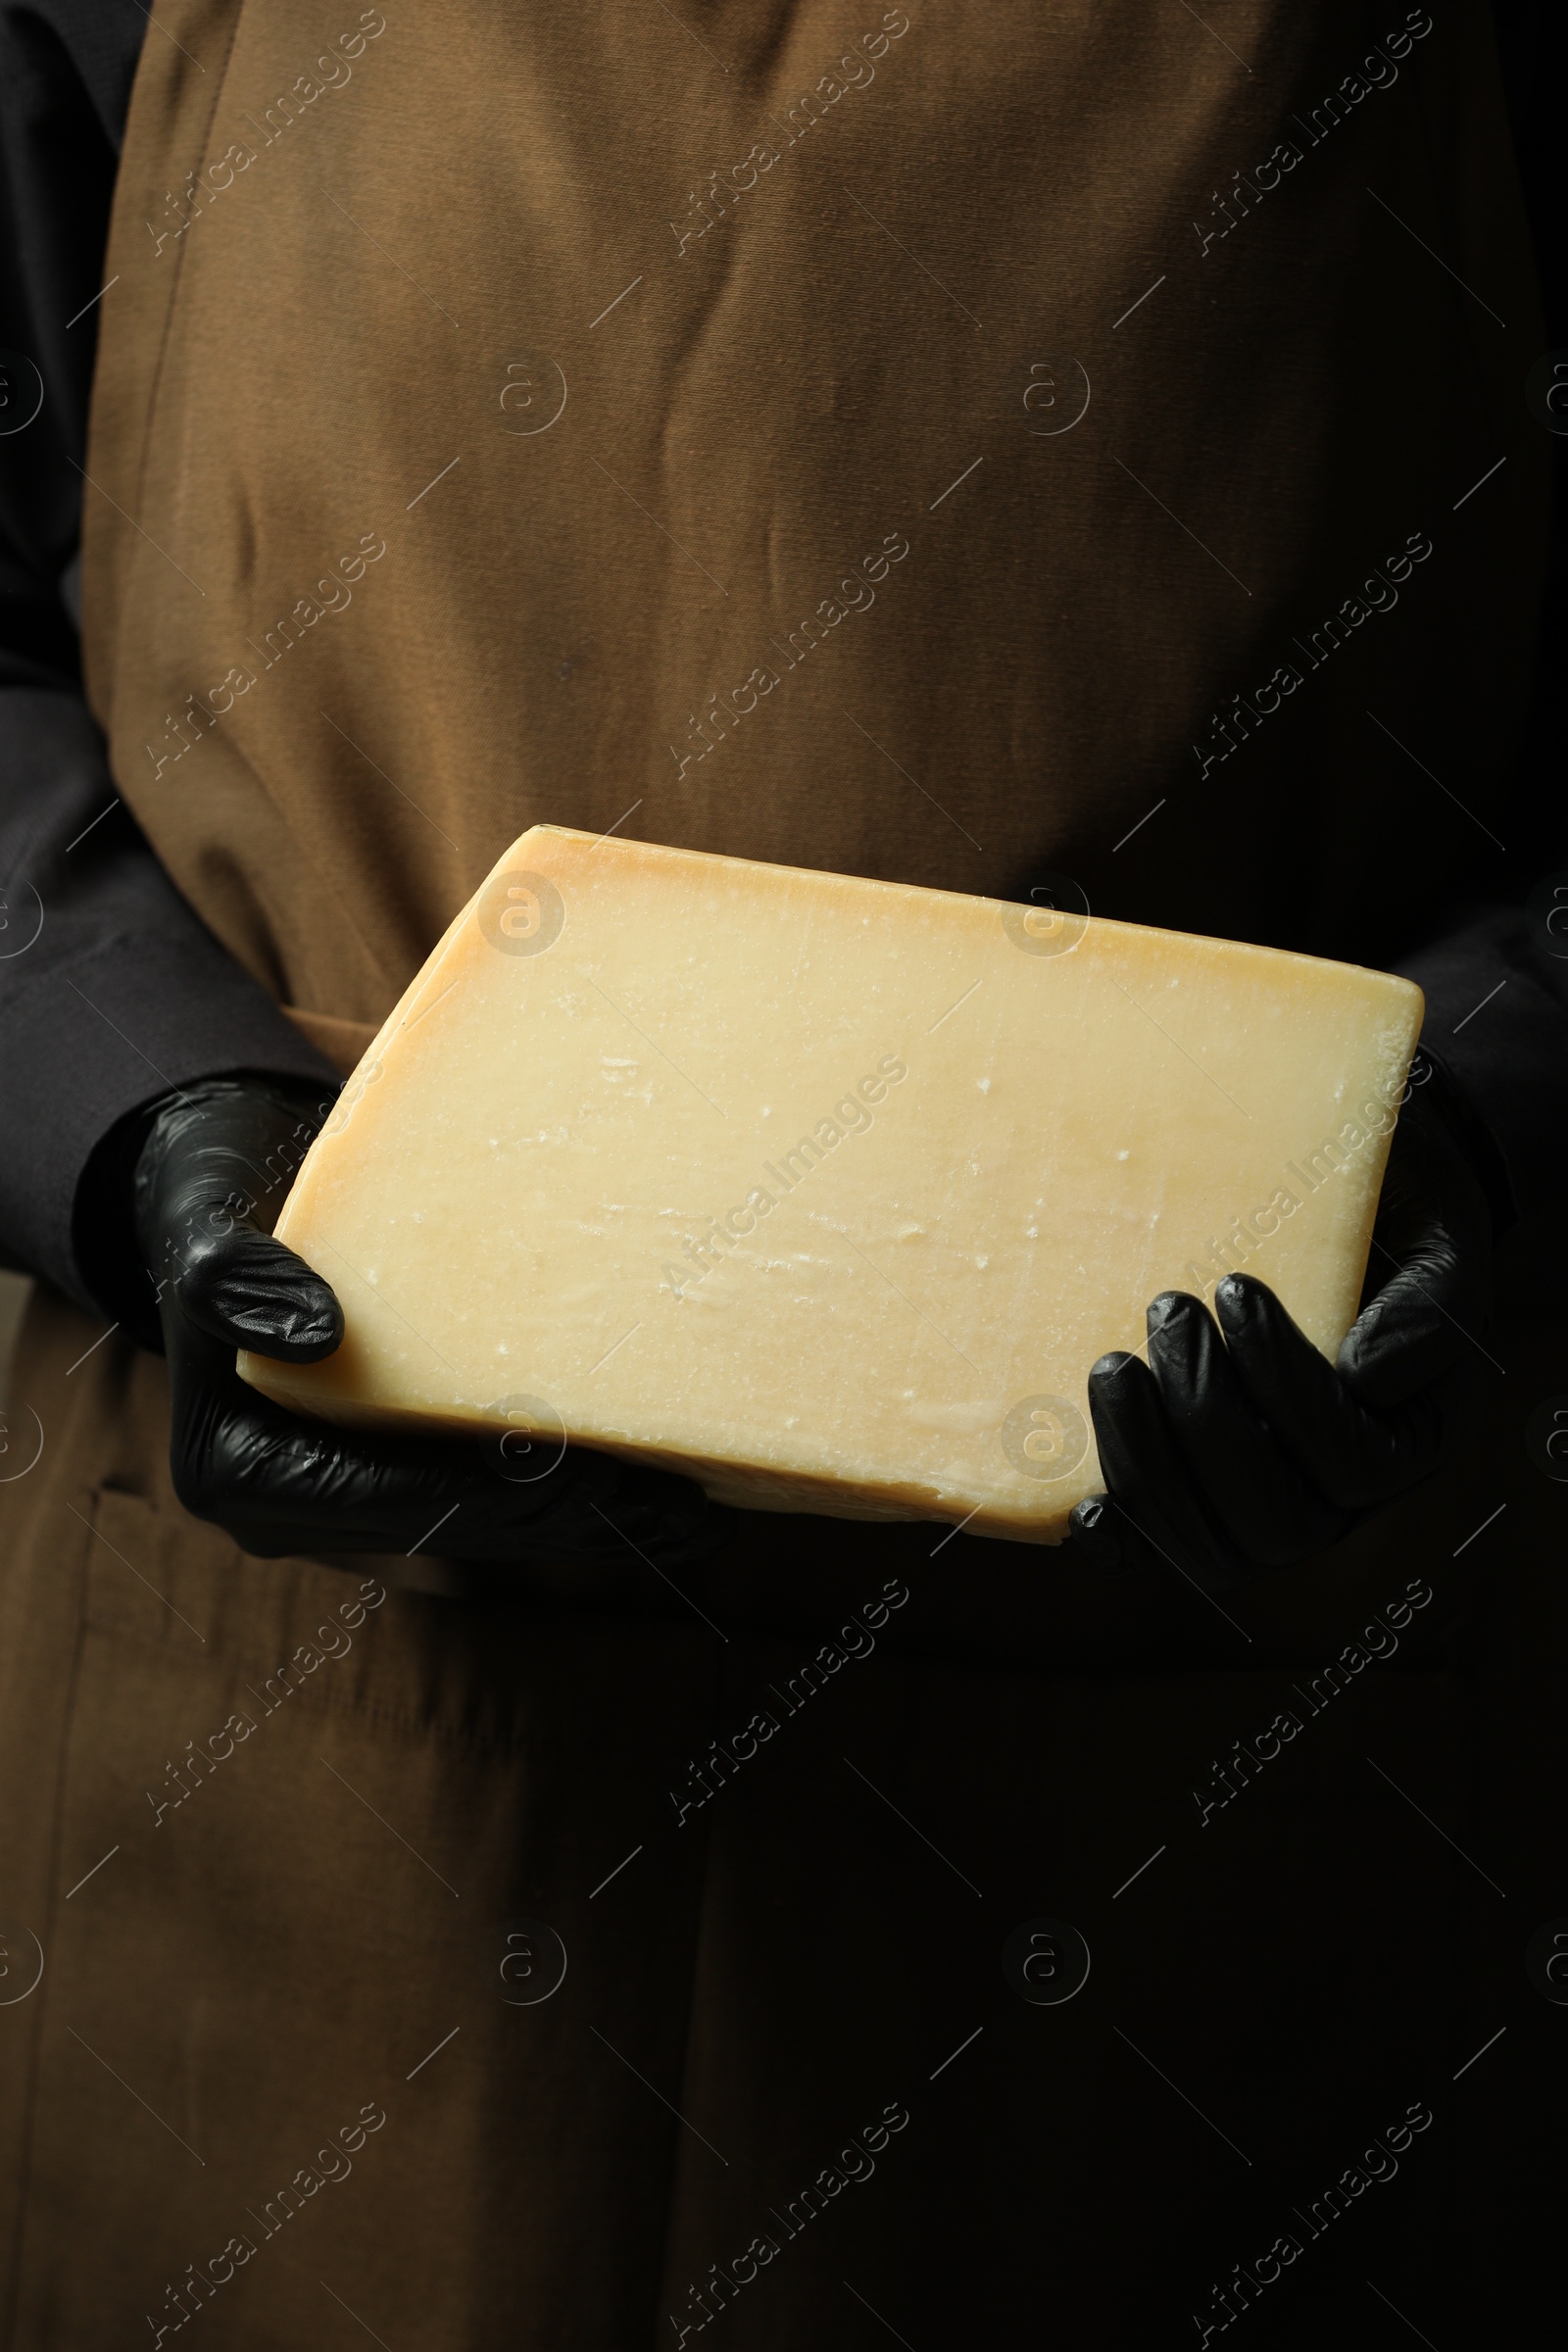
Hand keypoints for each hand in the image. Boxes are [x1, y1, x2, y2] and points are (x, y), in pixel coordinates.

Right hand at [132, 1076, 711, 1564]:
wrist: (219, 1185)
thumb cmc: (213, 1196)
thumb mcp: (204, 1220)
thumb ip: (231, 1276)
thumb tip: (314, 1333)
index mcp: (243, 1473)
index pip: (404, 1499)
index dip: (509, 1497)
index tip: (605, 1479)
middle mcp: (296, 1505)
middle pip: (458, 1526)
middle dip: (573, 1523)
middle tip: (686, 1514)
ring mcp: (346, 1492)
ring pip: (484, 1522)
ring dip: (587, 1521)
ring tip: (692, 1513)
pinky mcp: (389, 1464)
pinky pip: (486, 1489)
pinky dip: (566, 1488)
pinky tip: (653, 1476)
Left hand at [1067, 1052, 1499, 1596]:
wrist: (1345, 1212)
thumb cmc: (1391, 1222)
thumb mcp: (1437, 1242)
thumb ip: (1426, 1308)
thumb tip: (1364, 1376)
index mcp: (1410, 1438)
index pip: (1354, 1463)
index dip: (1287, 1387)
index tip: (1235, 1287)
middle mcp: (1341, 1495)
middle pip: (1278, 1521)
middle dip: (1208, 1417)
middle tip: (1169, 1309)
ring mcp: (1265, 1507)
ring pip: (1213, 1548)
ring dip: (1149, 1464)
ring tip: (1114, 1365)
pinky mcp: (1196, 1500)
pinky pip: (1161, 1556)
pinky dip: (1124, 1543)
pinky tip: (1086, 1509)